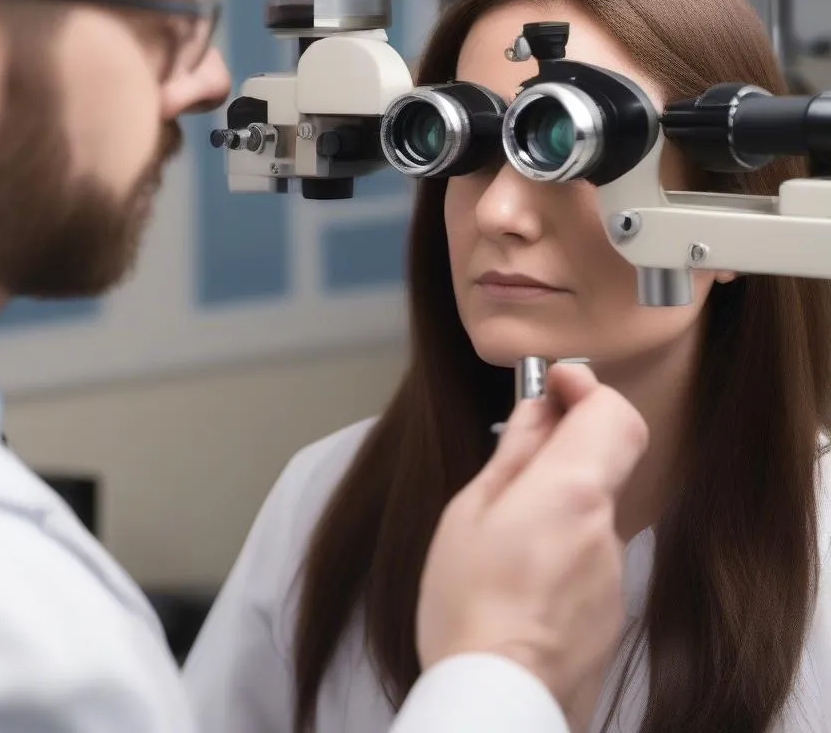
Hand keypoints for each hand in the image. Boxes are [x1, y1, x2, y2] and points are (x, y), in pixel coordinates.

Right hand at [415, 364, 647, 729]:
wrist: (499, 703)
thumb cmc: (468, 604)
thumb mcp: (469, 513)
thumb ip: (514, 454)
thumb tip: (538, 408)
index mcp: (571, 492)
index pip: (615, 413)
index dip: (587, 387)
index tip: (555, 383)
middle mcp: (606, 526)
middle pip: (606, 458)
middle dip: (567, 441)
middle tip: (519, 449)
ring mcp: (614, 572)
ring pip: (593, 509)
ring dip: (559, 499)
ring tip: (503, 532)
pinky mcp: (611, 609)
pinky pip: (591, 553)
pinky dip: (562, 544)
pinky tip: (520, 574)